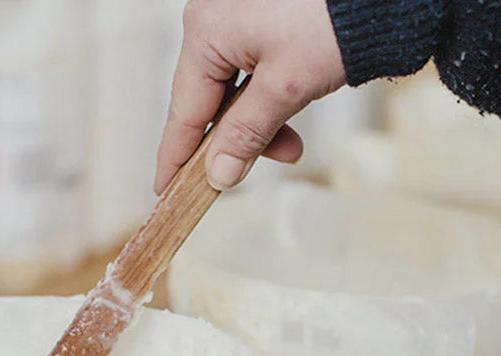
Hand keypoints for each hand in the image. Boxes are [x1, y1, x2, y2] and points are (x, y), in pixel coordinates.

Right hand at [155, 0, 346, 193]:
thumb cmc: (335, 18)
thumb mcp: (285, 87)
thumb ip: (245, 135)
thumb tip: (218, 176)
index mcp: (207, 31)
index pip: (182, 112)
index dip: (174, 159)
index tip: (165, 193)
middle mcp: (214, 21)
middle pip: (208, 105)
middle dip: (234, 144)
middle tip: (242, 178)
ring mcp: (237, 20)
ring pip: (233, 95)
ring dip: (259, 128)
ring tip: (290, 149)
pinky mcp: (261, 22)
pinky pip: (251, 77)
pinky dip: (269, 104)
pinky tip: (289, 122)